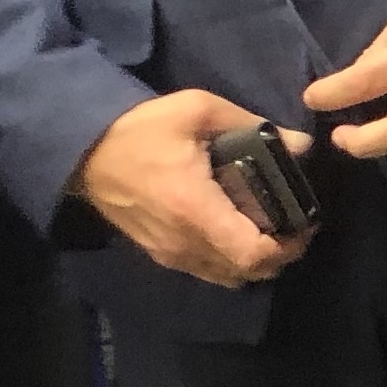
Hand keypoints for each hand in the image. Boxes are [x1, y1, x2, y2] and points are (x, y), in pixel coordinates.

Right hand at [74, 87, 315, 286]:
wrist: (82, 152)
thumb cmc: (140, 130)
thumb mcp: (197, 110)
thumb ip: (252, 125)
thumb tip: (301, 144)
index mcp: (196, 210)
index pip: (253, 254)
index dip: (287, 247)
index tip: (305, 224)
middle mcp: (184, 242)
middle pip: (247, 272)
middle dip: (279, 255)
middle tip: (295, 226)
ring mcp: (169, 253)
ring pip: (227, 276)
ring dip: (256, 261)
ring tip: (272, 230)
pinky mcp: (159, 254)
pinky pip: (207, 271)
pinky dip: (231, 262)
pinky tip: (239, 232)